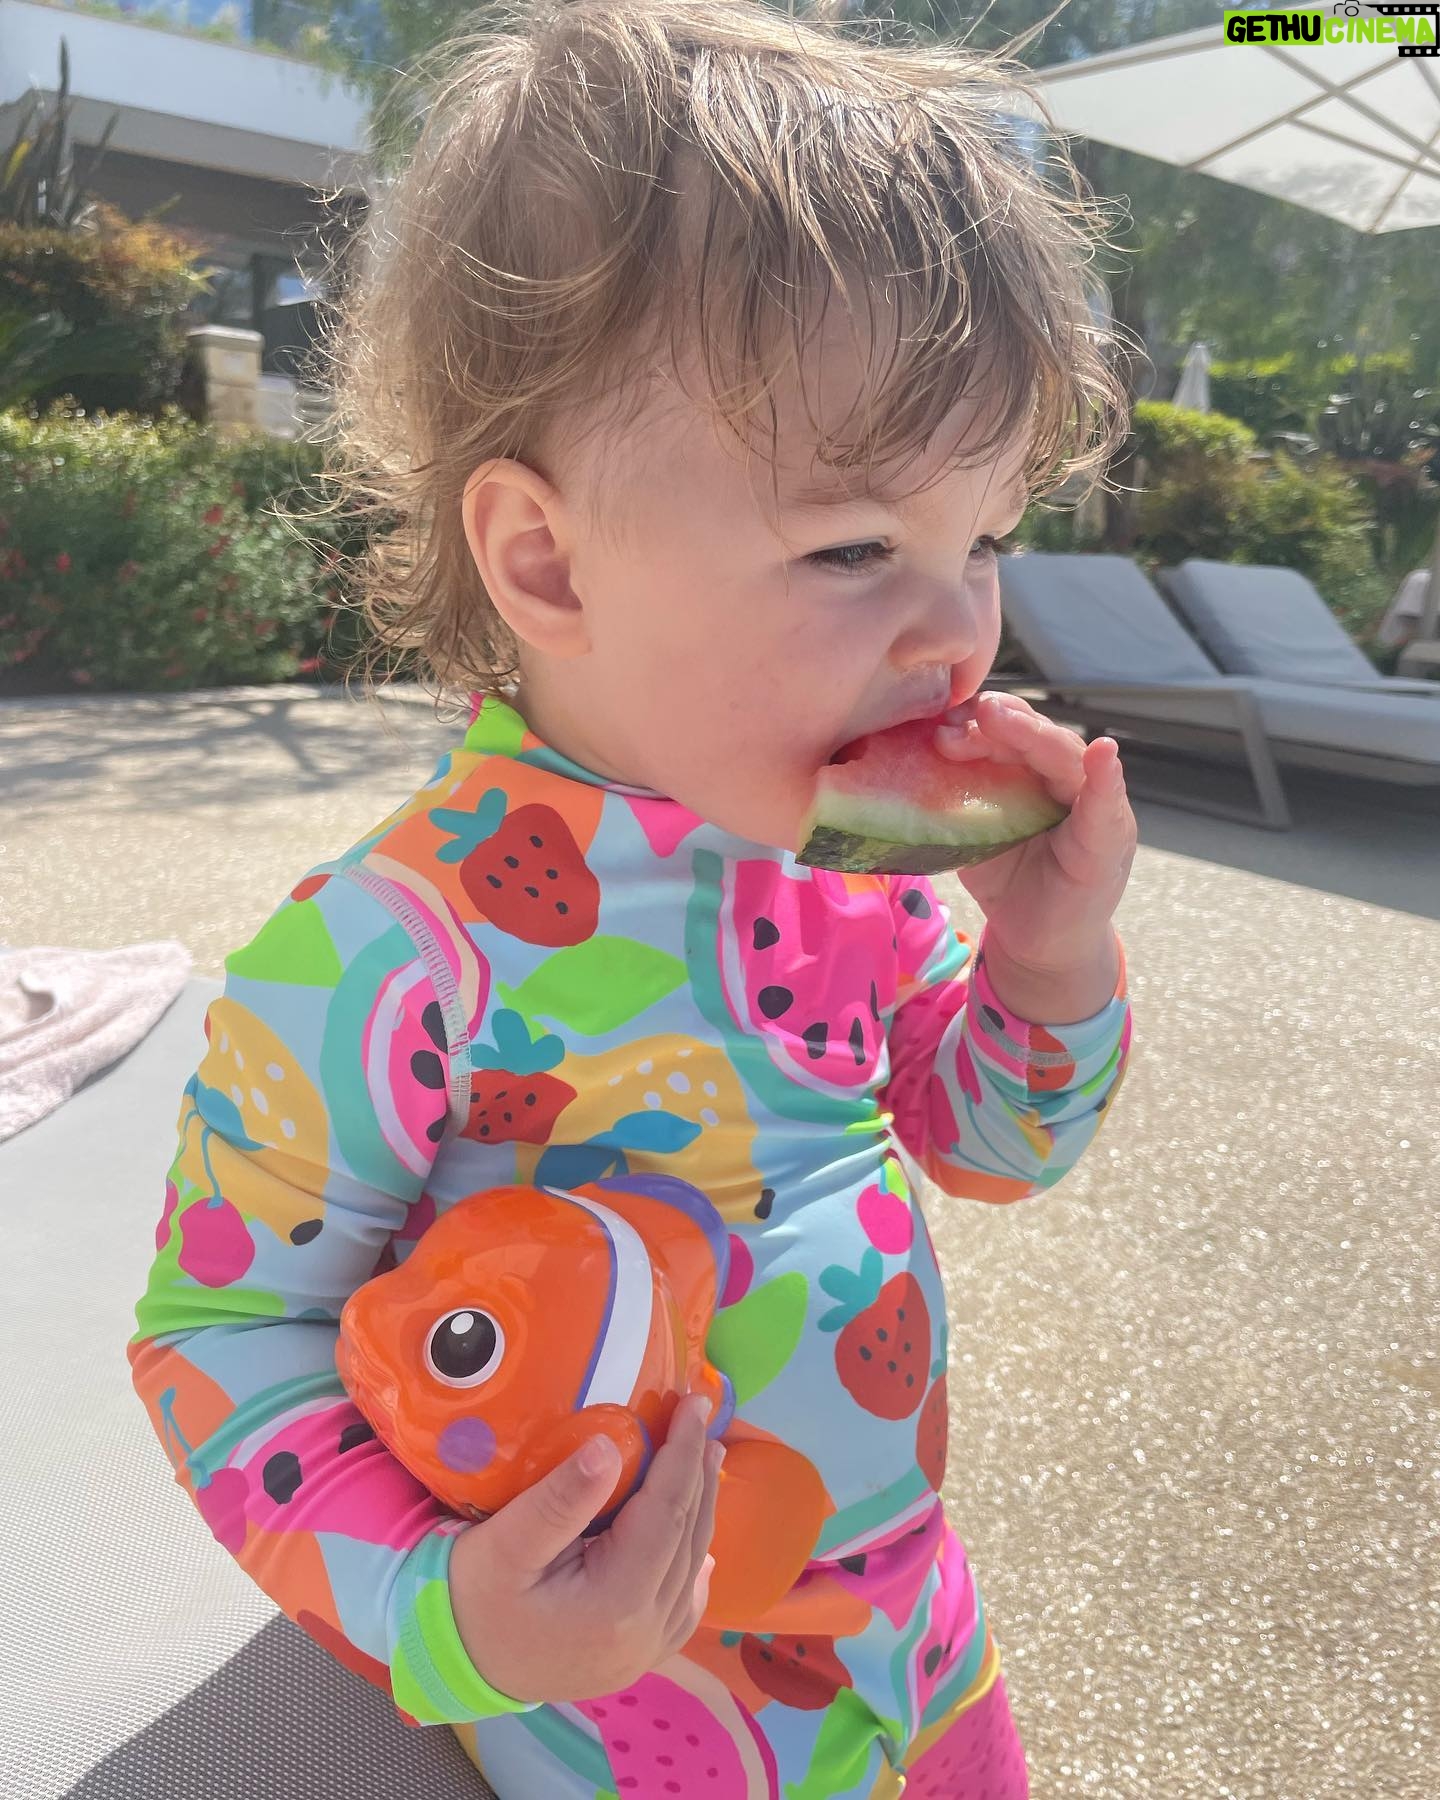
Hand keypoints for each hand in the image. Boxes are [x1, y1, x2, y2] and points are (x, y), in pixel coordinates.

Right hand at [447, 1397, 721, 1704]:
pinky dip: (694, 1564)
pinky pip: (683, 1606)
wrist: (455, 1664)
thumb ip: (560, 1498)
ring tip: (705, 1458)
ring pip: (691, 1566)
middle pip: (687, 1536)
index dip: (683, 1454)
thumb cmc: (473, 1597)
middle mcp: (644, 1631)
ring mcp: (645, 1652)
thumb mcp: (506, 1542)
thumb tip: (609, 1448)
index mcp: (617, 1600)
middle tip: (703, 1417)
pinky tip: (700, 1546)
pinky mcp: (636, 1659)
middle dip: (697, 1472)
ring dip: (699, 1509)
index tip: (694, 1403)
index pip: (667, 1512)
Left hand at [936, 691, 1135, 984]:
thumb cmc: (1008, 879)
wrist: (1037, 941)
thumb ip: (954, 798)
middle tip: (968, 715)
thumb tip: (903, 759)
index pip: (1007, 733)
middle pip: (1034, 737)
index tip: (943, 716)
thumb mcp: (972, 833)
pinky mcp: (1108, 841)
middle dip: (1000, 723)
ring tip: (1001, 718)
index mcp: (1029, 772)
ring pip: (1065, 757)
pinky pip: (1107, 805)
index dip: (978, 720)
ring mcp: (1092, 806)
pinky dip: (1105, 779)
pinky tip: (1103, 754)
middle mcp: (1064, 780)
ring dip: (1034, 736)